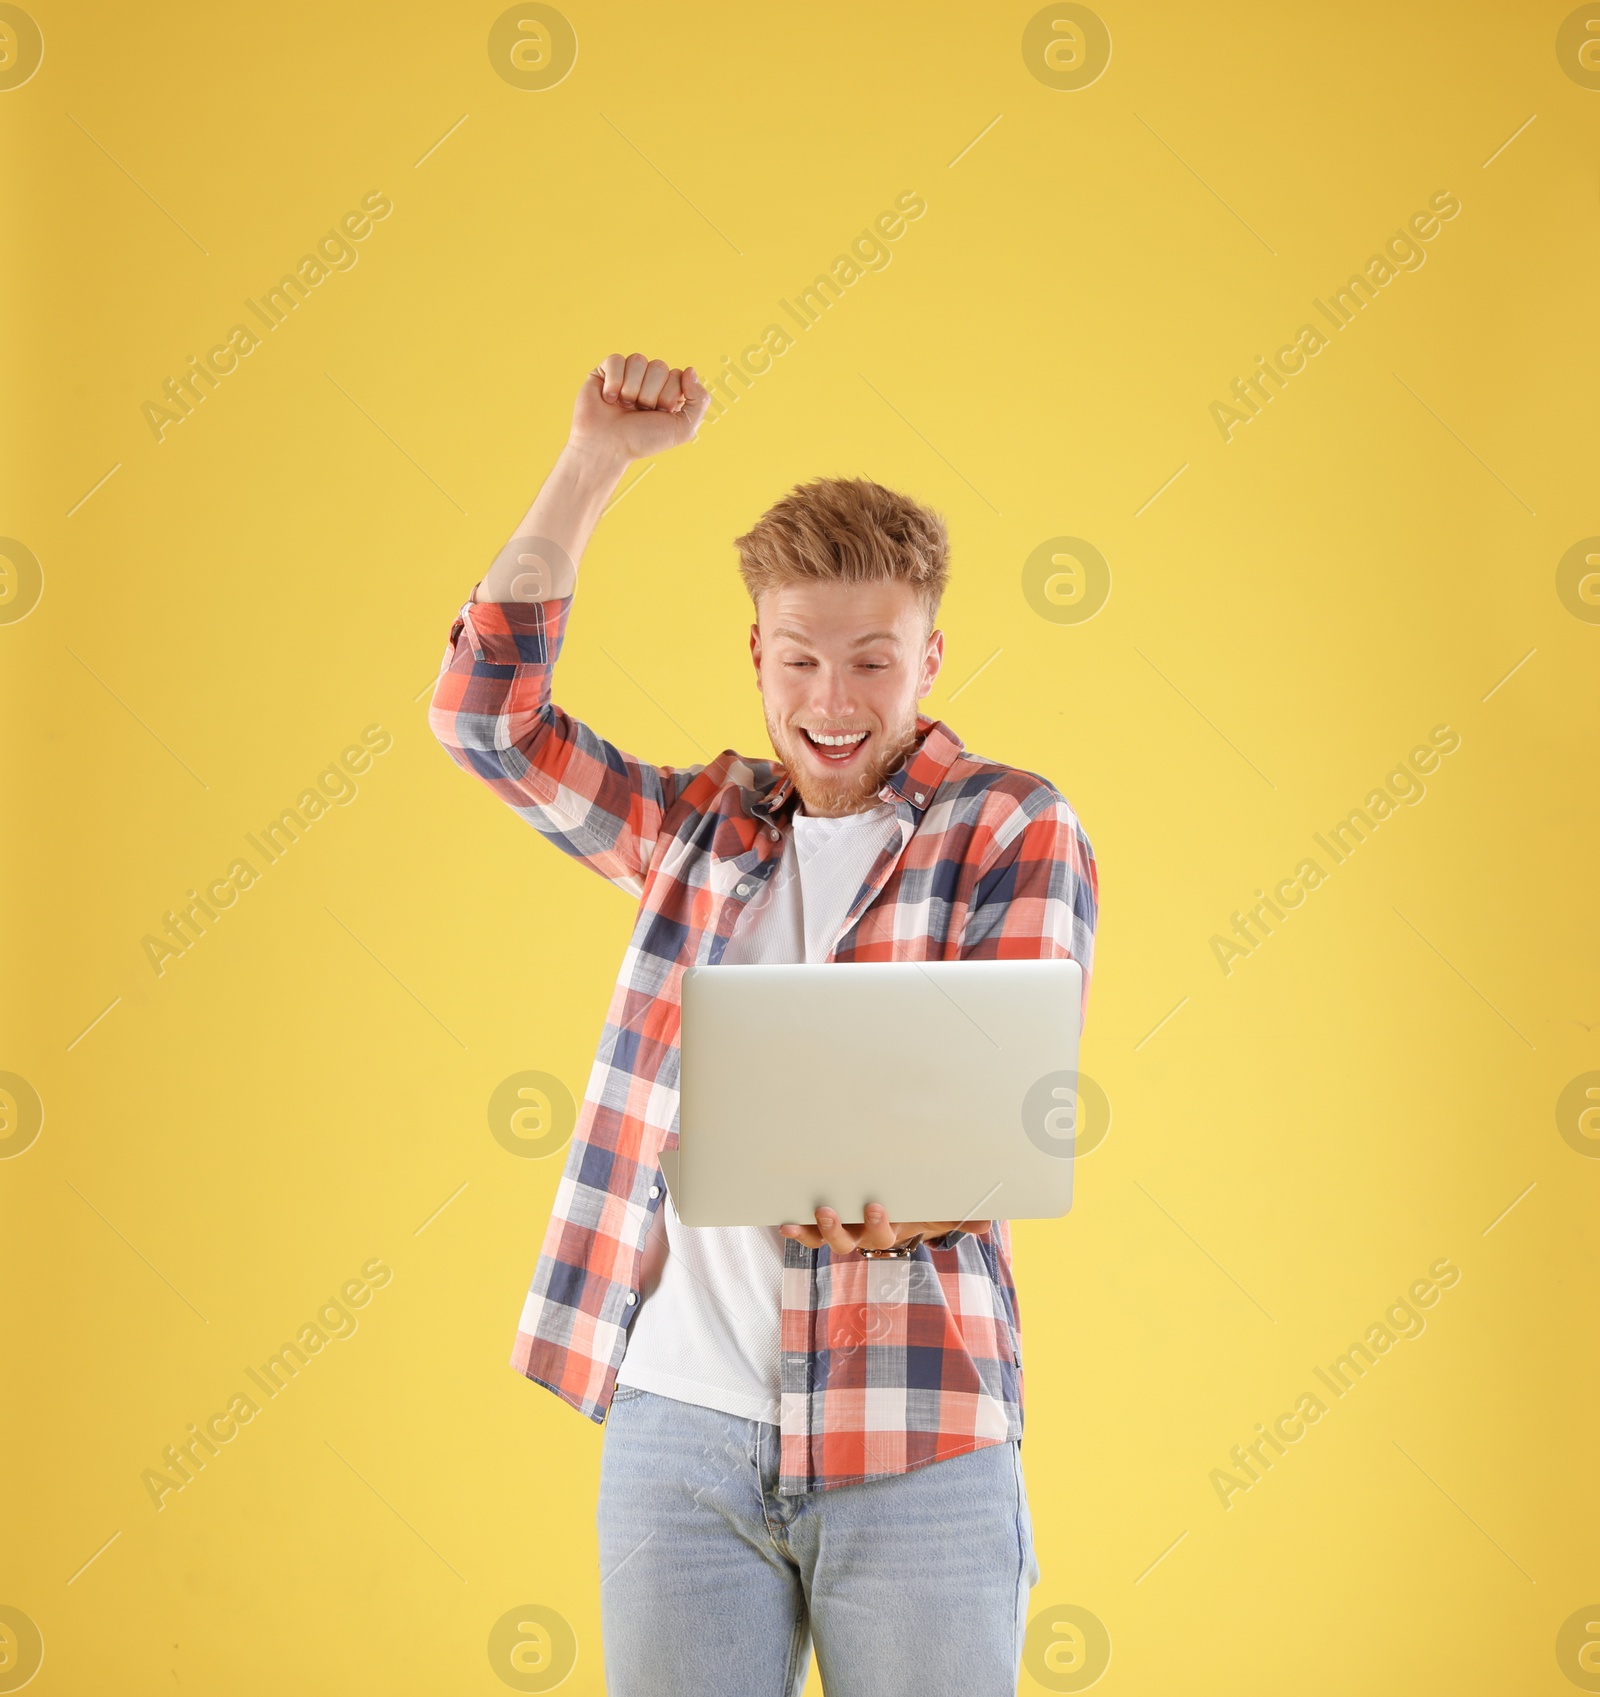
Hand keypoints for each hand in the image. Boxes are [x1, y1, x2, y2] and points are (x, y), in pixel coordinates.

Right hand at [570, 352, 710, 463]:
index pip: (679, 375)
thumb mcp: (682, 429)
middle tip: (640, 412)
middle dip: (650, 394)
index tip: (659, 414)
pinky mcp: (605, 371)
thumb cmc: (642, 440)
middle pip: (659, 367)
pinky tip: (609, 399)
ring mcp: (627, 374)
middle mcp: (649, 381)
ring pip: (638, 361)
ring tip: (624, 406)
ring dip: (632, 390)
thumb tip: (691, 370)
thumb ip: (699, 401)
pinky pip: (616, 360)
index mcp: (668, 392)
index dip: (669, 396)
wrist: (607, 447)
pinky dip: (614, 382)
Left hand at [779, 1204, 990, 1254]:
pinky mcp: (823, 1222)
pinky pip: (808, 1231)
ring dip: (812, 1230)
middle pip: (848, 1242)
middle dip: (838, 1228)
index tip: (875, 1205)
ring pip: (825, 1239)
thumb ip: (961, 1215)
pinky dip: (796, 1228)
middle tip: (830, 1209)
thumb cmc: (922, 1202)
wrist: (902, 1199)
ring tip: (802, 1215)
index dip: (877, 1225)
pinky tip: (783, 1221)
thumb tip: (986, 1226)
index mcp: (891, 1231)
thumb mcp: (941, 1207)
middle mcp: (863, 1235)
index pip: (884, 1235)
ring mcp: (842, 1230)